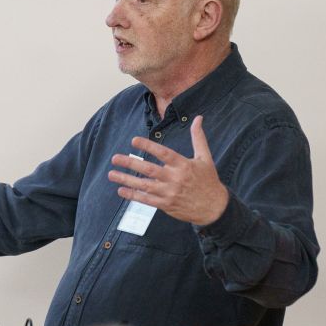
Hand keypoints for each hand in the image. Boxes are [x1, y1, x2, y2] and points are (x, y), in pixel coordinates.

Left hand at [107, 115, 228, 225]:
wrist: (213, 207)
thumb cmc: (208, 180)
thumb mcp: (205, 157)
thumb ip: (198, 137)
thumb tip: (198, 118)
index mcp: (183, 165)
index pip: (163, 153)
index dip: (148, 146)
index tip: (134, 140)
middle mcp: (175, 179)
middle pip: (149, 169)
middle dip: (130, 163)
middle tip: (114, 158)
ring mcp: (169, 193)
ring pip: (144, 185)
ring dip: (126, 180)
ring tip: (111, 174)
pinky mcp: (165, 205)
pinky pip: (146, 200)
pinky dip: (133, 195)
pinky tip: (121, 190)